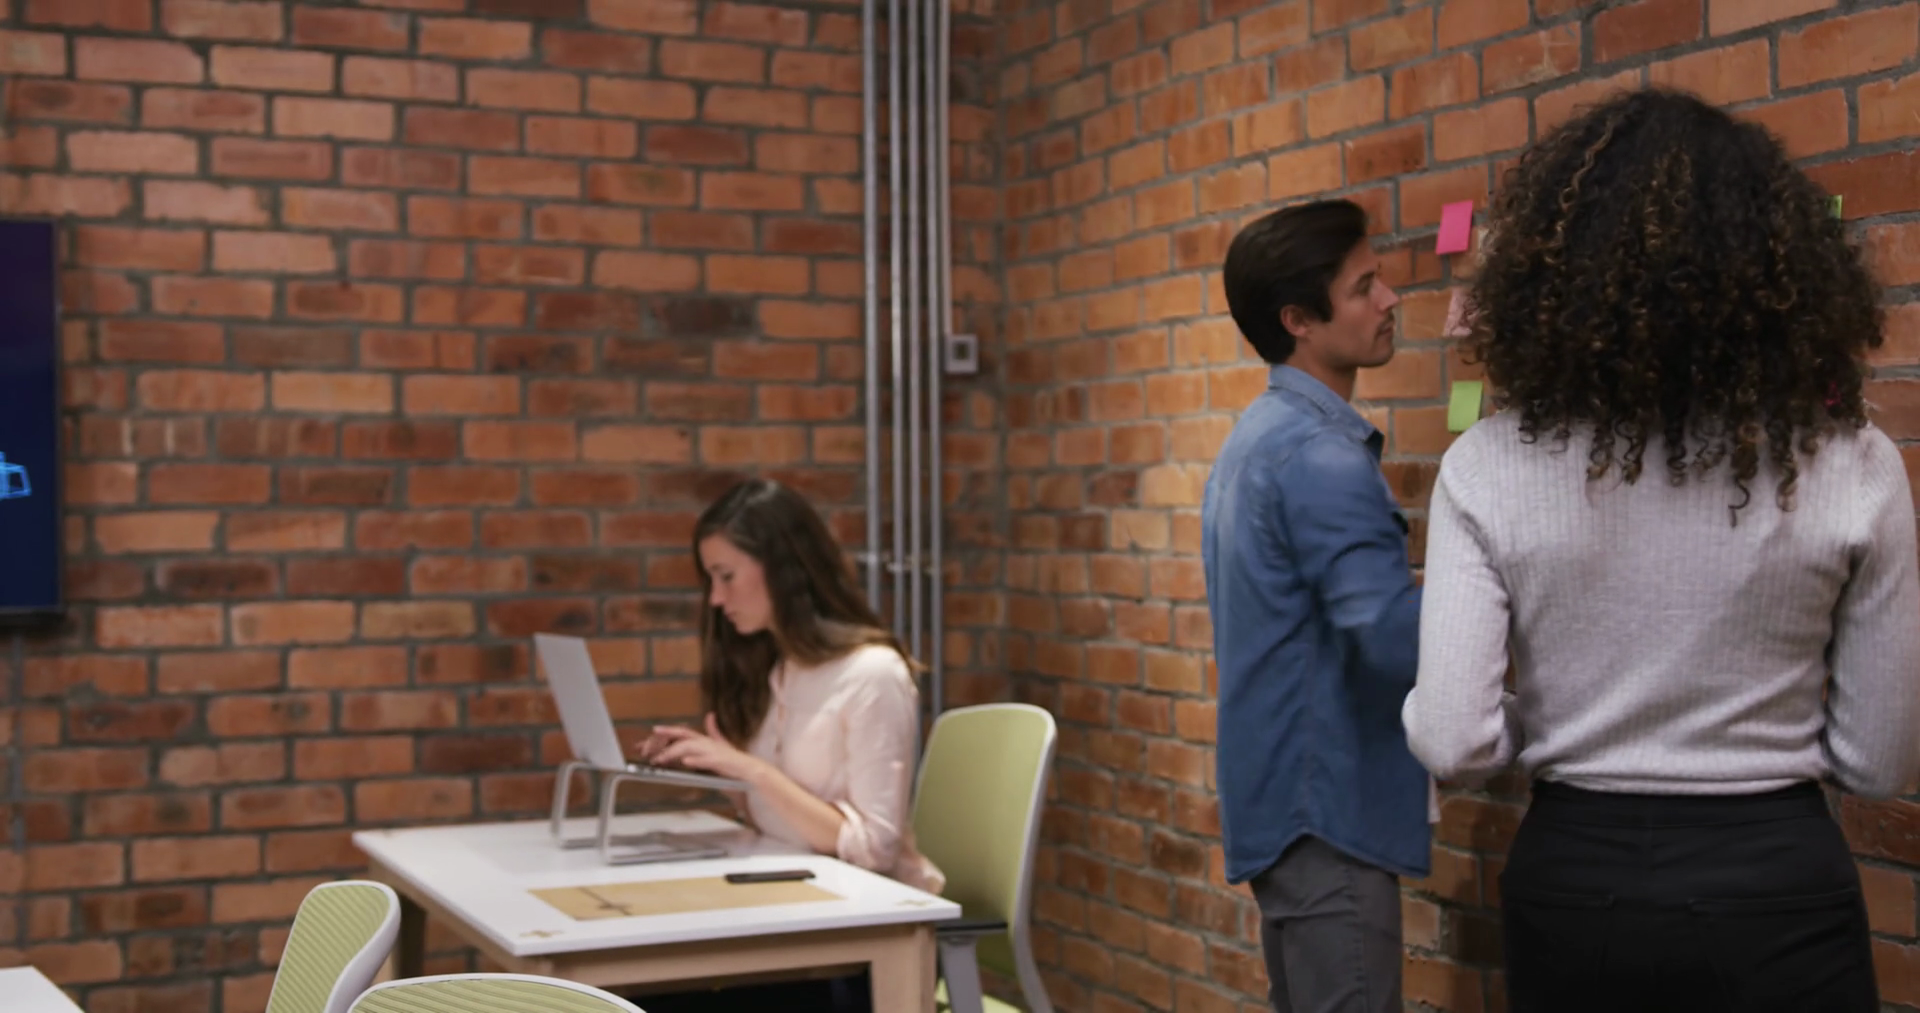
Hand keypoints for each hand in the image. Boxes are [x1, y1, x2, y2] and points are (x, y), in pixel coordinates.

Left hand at [644, 714, 765, 782]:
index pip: (680, 732)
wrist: (750, 771)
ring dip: (672, 752)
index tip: (647, 737)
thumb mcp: (719, 744)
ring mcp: (712, 751)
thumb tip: (710, 715)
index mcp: (704, 739)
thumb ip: (713, 731)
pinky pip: (705, 759)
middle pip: (681, 735)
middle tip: (645, 748)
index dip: (663, 733)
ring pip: (689, 747)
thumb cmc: (733, 760)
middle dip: (662, 739)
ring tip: (659, 759)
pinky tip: (685, 762)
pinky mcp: (720, 762)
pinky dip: (695, 760)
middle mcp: (706, 742)